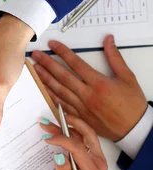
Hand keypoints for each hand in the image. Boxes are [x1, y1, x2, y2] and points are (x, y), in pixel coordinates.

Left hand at [32, 35, 147, 141]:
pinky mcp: (79, 117)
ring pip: (59, 91)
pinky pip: (61, 105)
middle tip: (36, 55)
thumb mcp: (127, 77)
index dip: (62, 52)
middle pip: (62, 76)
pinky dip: (51, 96)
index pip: (76, 63)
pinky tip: (43, 89)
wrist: (134, 129)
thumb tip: (108, 40)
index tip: (52, 44)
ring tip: (35, 69)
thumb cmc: (132, 104)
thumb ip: (115, 58)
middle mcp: (87, 95)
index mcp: (99, 83)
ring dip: (45, 79)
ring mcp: (81, 107)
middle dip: (47, 64)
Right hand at [40, 115, 126, 169]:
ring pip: (87, 134)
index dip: (60, 139)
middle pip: (84, 134)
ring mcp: (99, 159)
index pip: (76, 147)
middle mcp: (98, 161)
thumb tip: (58, 156)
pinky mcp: (96, 159)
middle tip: (46, 122)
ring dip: (71, 126)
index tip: (46, 138)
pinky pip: (87, 140)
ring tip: (53, 122)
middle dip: (65, 124)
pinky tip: (64, 130)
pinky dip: (75, 132)